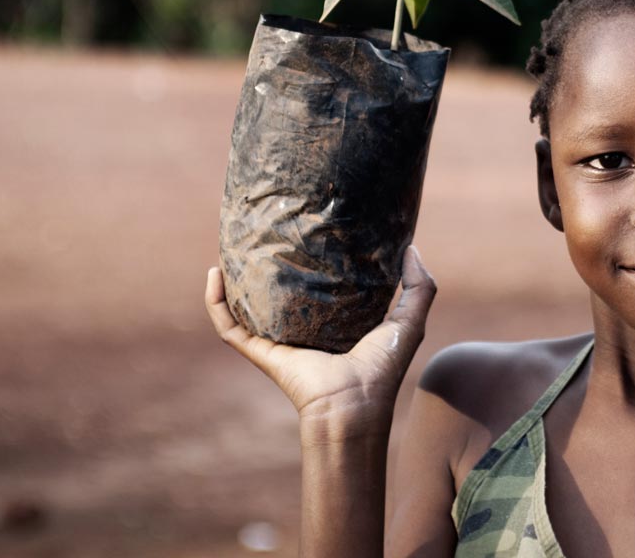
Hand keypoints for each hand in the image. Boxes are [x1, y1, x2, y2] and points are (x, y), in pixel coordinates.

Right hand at [205, 246, 436, 431]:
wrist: (354, 405)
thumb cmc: (382, 368)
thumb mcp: (409, 321)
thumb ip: (420, 287)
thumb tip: (410, 247)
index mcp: (333, 321)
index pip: (316, 286)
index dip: (310, 260)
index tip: (306, 229)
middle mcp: (301, 329)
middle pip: (276, 293)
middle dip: (265, 265)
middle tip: (262, 232)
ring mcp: (276, 340)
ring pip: (244, 306)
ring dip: (231, 282)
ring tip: (229, 248)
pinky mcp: (259, 351)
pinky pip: (227, 324)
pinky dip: (215, 302)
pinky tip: (214, 273)